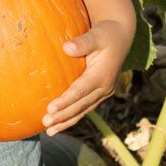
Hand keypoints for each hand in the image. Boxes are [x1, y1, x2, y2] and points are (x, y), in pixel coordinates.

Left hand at [42, 19, 133, 135]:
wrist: (120, 38)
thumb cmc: (105, 34)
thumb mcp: (96, 34)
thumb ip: (83, 42)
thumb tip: (66, 48)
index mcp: (103, 75)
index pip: (81, 91)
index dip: (66, 101)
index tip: (50, 108)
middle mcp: (105, 88)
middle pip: (81, 106)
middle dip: (63, 116)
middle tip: (45, 123)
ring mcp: (103, 93)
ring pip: (83, 111)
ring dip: (66, 122)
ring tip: (49, 132)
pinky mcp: (99, 95)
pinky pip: (84, 109)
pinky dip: (71, 118)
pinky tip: (58, 125)